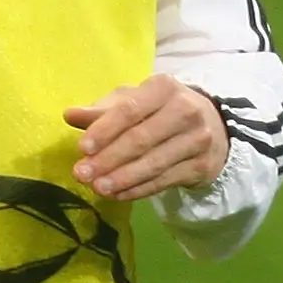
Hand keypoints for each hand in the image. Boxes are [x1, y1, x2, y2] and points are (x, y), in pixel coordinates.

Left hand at [65, 76, 228, 200]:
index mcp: (164, 88)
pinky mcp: (202, 165)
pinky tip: (117, 195)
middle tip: (82, 174)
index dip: (105, 130)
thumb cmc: (160, 110)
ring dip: (122, 178)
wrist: (212, 126)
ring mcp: (197, 139)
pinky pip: (164, 181)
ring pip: (153, 164)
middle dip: (108, 159)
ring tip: (97, 188)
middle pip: (141, 139)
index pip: (130, 109)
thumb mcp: (134, 101)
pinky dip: (138, 190)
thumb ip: (102, 110)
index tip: (82, 149)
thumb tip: (69, 115)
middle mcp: (185, 110)